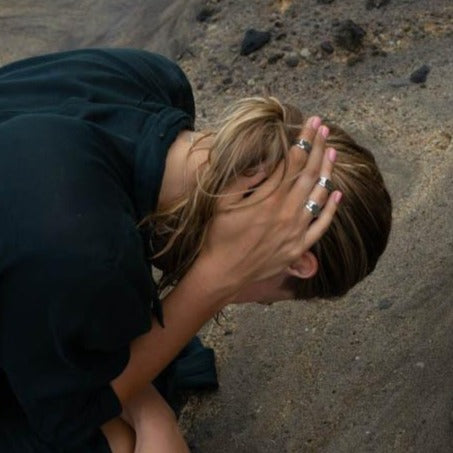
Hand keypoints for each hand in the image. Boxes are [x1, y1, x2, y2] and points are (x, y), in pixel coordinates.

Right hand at [197, 116, 340, 291]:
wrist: (222, 273)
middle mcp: (287, 212)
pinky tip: (337, 193)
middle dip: (319, 147)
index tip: (313, 123)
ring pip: (319, 195)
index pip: (293, 161)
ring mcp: (296, 231)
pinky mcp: (298, 247)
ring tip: (333, 152)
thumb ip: (243, 179)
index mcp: (268, 198)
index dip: (305, 139)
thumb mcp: (222, 202)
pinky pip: (321, 225)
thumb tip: (266, 161)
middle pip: (309, 173)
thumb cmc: (218, 235)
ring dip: (328, 171)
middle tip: (326, 128)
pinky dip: (330, 208)